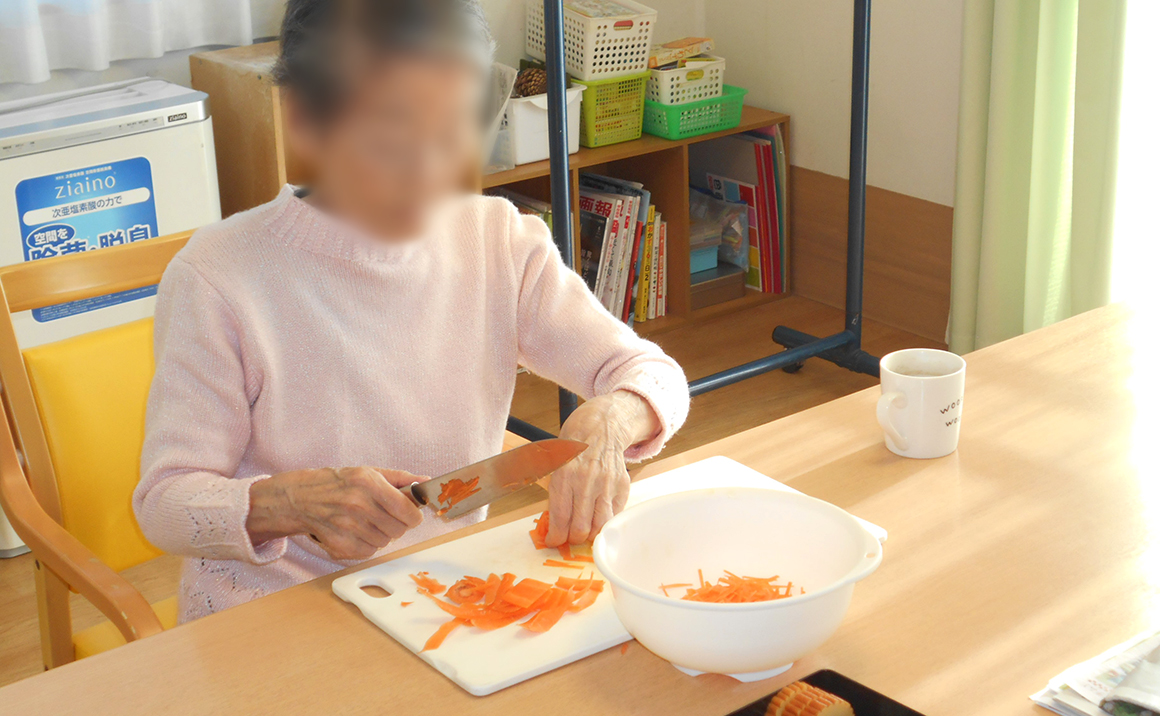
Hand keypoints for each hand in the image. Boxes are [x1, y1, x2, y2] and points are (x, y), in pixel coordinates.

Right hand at [247, 467, 424, 560]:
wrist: (300, 499)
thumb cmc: (338, 483)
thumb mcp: (369, 472)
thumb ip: (401, 479)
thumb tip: (427, 482)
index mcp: (368, 483)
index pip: (408, 511)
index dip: (414, 516)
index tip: (411, 514)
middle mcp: (358, 505)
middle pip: (399, 529)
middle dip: (398, 524)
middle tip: (385, 515)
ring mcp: (348, 528)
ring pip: (385, 542)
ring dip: (382, 534)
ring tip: (367, 521)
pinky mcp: (340, 546)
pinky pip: (370, 551)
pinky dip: (368, 544)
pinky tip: (356, 531)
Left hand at [546, 390, 660, 545]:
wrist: (601, 426)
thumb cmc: (574, 444)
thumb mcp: (553, 463)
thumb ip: (554, 493)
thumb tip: (553, 524)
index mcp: (564, 476)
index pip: (560, 518)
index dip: (556, 537)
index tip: (554, 541)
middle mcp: (586, 481)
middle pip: (580, 527)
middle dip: (572, 539)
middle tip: (569, 538)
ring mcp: (606, 484)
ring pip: (600, 525)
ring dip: (591, 534)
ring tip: (584, 532)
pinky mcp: (622, 485)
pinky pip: (615, 514)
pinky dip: (606, 521)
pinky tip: (598, 517)